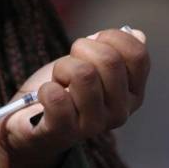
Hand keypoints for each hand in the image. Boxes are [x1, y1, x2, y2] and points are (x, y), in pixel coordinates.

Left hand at [0, 28, 148, 167]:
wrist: (31, 123)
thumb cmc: (64, 90)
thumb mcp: (92, 65)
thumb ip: (114, 51)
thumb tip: (136, 34)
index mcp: (132, 95)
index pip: (137, 55)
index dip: (111, 37)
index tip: (94, 42)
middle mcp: (119, 113)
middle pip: (109, 60)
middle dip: (82, 49)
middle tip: (70, 63)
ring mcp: (93, 125)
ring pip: (83, 74)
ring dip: (62, 68)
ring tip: (59, 81)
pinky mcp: (63, 133)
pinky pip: (57, 97)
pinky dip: (46, 89)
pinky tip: (47, 95)